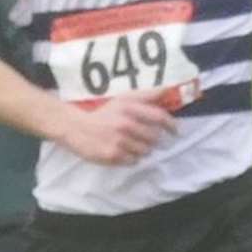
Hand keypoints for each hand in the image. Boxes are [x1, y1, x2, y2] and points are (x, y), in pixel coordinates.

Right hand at [55, 90, 176, 164]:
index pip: (159, 117)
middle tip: (144, 137)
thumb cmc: (102, 113)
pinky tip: (122, 151)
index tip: (175, 131)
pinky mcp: (113, 155)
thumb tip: (167, 90)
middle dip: (152, 139)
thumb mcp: (122, 99)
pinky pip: (134, 161)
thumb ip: (145, 95)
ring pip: (145, 151)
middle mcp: (126, 124)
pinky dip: (131, 158)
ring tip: (131, 144)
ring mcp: (119, 141)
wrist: (75, 127)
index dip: (171, 125)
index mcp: (129, 108)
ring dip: (142, 149)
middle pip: (154, 137)